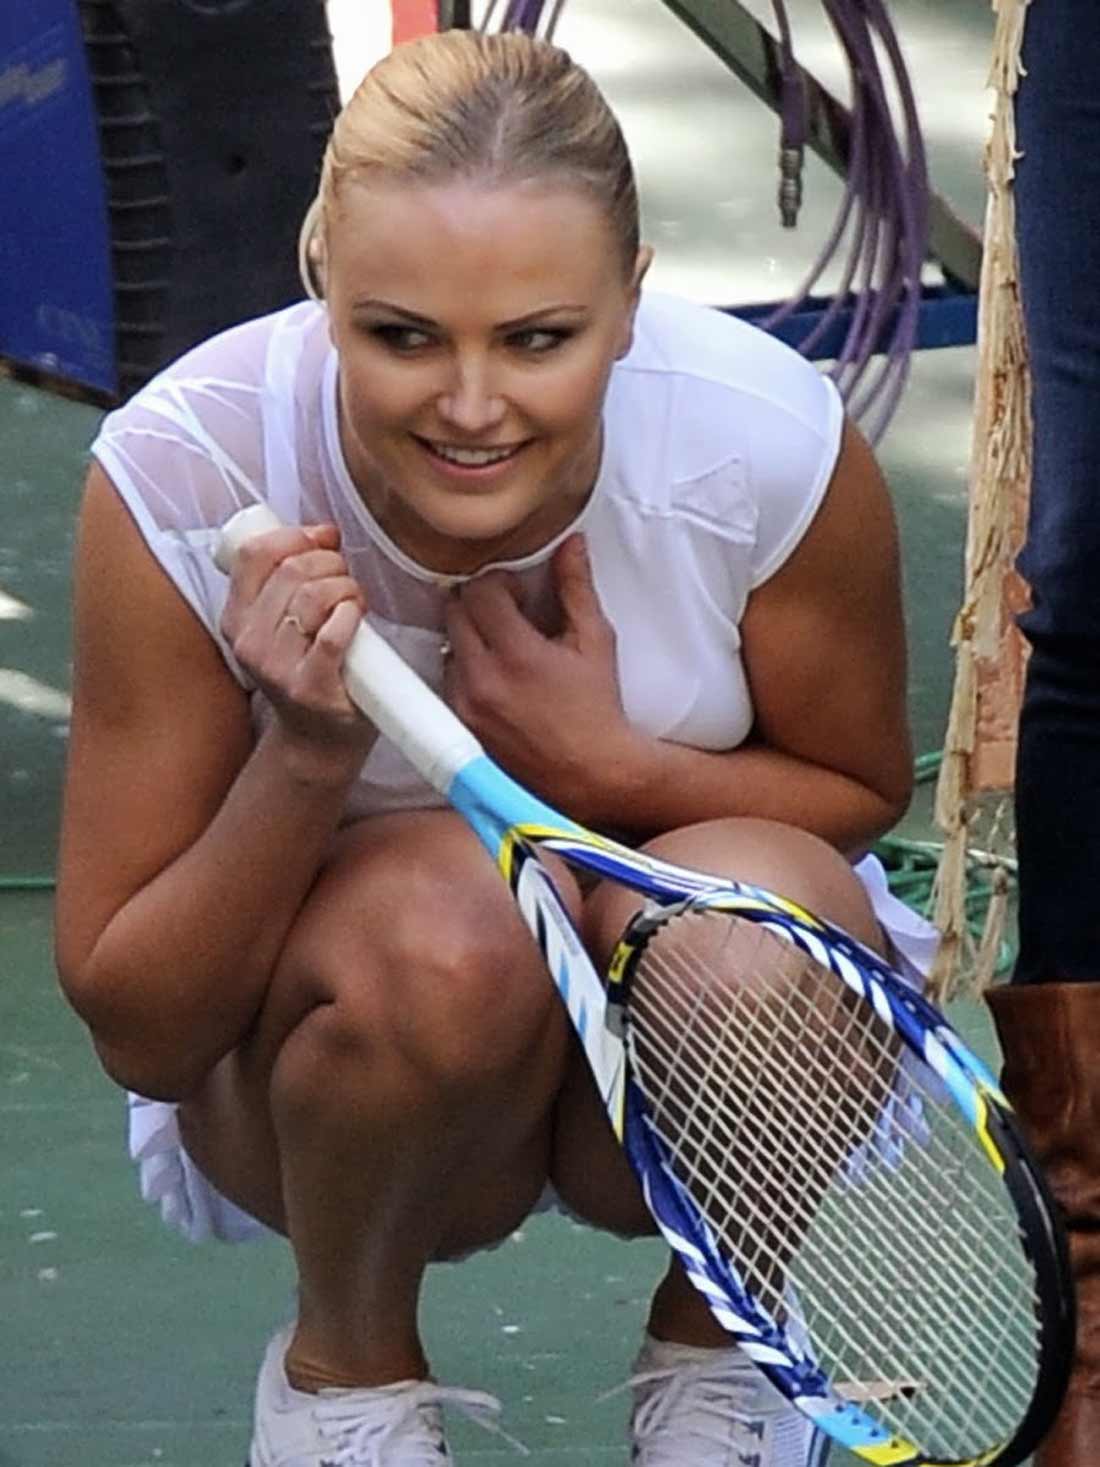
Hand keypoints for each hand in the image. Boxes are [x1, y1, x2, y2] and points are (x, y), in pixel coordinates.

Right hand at [219, 522, 373, 767]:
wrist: (317, 740)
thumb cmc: (307, 672)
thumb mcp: (281, 625)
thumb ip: (290, 580)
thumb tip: (324, 532)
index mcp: (236, 619)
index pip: (254, 554)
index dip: (295, 536)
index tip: (323, 540)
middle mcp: (249, 642)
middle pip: (292, 570)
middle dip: (331, 564)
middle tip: (347, 582)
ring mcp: (277, 667)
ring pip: (313, 596)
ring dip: (346, 588)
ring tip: (355, 603)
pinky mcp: (309, 687)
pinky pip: (331, 635)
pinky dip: (351, 615)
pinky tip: (357, 617)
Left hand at [443, 534, 644, 815]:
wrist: (592, 773)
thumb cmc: (598, 707)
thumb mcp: (595, 642)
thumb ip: (576, 588)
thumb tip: (571, 543)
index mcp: (516, 654)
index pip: (479, 591)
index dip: (499, 582)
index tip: (520, 592)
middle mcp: (482, 679)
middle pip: (454, 612)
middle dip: (479, 603)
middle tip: (508, 613)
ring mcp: (466, 705)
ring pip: (447, 645)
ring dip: (469, 637)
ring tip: (503, 648)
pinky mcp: (462, 725)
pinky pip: (449, 680)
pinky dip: (466, 669)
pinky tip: (496, 677)